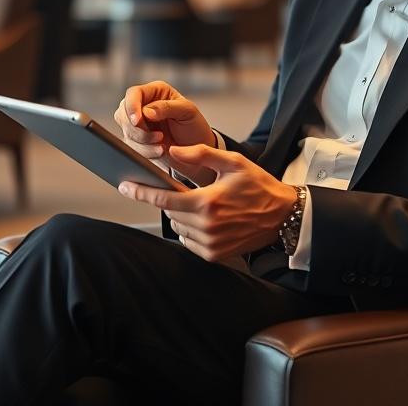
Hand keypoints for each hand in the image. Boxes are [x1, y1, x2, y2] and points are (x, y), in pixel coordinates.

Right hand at [113, 81, 215, 185]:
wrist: (197, 152)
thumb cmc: (194, 126)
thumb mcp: (187, 112)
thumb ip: (167, 108)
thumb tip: (146, 111)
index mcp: (155, 91)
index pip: (134, 93)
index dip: (132, 106)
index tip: (137, 121)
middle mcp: (143, 105)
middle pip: (124, 113)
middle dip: (138, 129)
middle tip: (159, 137)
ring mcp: (138, 124)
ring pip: (126, 132)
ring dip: (143, 142)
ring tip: (163, 145)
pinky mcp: (136, 141)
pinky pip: (131, 147)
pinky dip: (145, 152)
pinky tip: (160, 151)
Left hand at [118, 144, 297, 262]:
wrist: (283, 216)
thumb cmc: (259, 186)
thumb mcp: (233, 163)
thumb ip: (201, 154)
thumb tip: (173, 151)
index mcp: (207, 202)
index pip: (164, 198)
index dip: (141, 192)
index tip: (124, 186)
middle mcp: (206, 226)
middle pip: (170, 212)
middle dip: (172, 200)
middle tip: (189, 191)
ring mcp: (210, 243)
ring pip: (179, 227)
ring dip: (182, 215)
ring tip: (204, 205)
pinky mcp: (215, 255)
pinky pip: (189, 242)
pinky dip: (191, 230)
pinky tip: (208, 220)